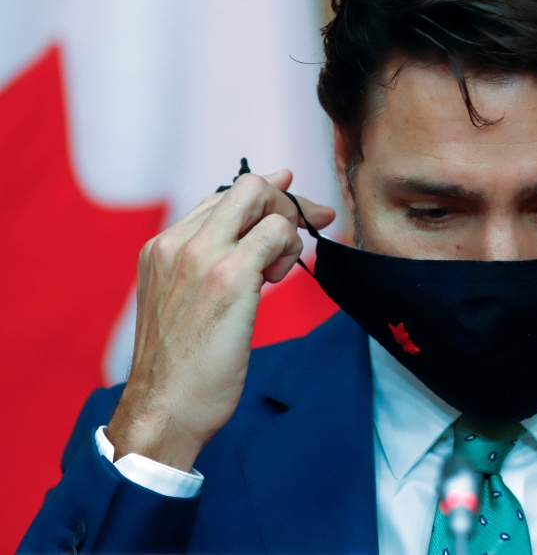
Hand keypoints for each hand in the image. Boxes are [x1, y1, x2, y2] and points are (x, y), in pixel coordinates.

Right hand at [105, 170, 335, 470]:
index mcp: (161, 247)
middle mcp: (176, 243)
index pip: (221, 199)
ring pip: (261, 201)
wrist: (164, 409)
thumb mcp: (184, 303)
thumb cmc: (182, 368)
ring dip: (288, 231)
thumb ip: (210, 266)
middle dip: (289, 200)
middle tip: (316, 222)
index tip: (295, 206)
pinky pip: (275, 233)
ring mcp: (200, 255)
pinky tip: (276, 279)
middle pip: (245, 187)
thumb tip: (261, 239)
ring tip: (277, 274)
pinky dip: (288, 249)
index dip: (266, 197)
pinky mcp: (228, 276)